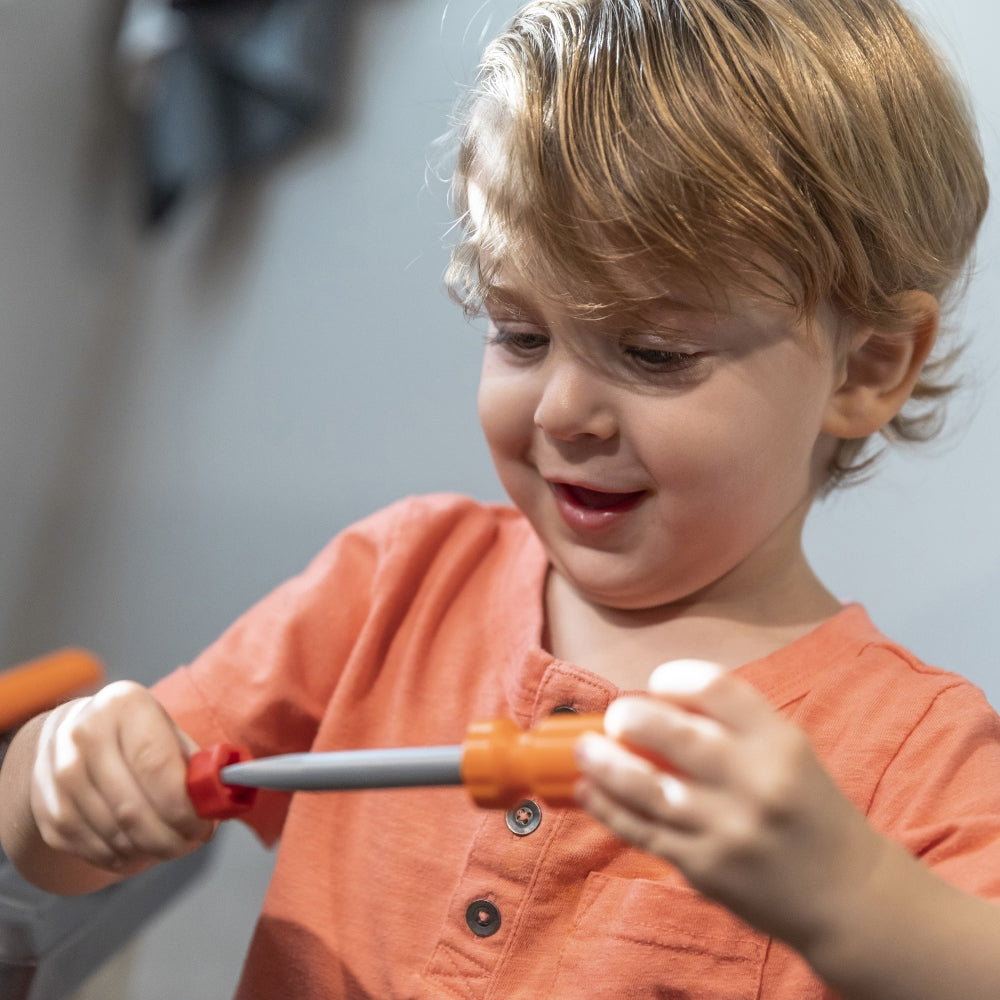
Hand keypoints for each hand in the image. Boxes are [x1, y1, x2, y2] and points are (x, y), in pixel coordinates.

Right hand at [29, 680, 214, 874]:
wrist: (70, 732)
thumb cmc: (134, 734)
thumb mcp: (168, 731)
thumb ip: (196, 765)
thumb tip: (217, 804)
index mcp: (122, 706)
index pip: (155, 765)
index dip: (183, 804)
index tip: (203, 824)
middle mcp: (83, 737)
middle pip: (132, 808)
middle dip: (171, 836)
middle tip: (192, 842)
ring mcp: (57, 777)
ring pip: (114, 835)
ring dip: (150, 850)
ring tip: (171, 844)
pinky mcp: (48, 812)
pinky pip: (94, 850)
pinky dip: (125, 857)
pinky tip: (140, 848)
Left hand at [575, 660, 887, 952]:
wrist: (849, 897)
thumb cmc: (810, 812)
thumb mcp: (789, 753)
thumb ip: (733, 727)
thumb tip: (657, 703)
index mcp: (779, 743)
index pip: (716, 689)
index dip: (675, 679)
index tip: (657, 684)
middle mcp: (754, 782)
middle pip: (675, 736)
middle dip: (630, 718)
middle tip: (614, 717)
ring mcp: (726, 829)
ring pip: (645, 788)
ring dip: (603, 763)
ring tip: (584, 749)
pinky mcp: (704, 868)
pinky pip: (642, 831)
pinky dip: (607, 808)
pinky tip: (588, 791)